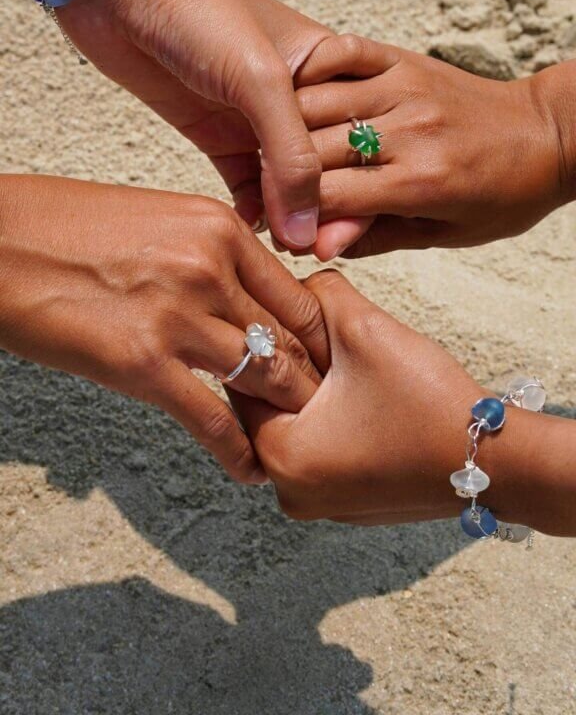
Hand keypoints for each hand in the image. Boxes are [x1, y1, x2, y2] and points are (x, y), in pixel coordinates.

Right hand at [0, 176, 328, 482]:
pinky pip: (213, 421)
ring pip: (266, 380)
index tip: (319, 369)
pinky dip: (238, 453)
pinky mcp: (141, 363)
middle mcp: (211, 267)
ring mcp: (179, 315)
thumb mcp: (158, 220)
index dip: (318, 341)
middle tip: (320, 415)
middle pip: (293, 340)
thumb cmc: (66, 227)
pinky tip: (248, 470)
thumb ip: (209, 256)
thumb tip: (242, 298)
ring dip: (283, 419)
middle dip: (312, 384)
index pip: (299, 296)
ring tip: (292, 444)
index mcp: (219, 228)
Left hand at [60, 0, 332, 247]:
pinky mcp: (215, 131)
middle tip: (312, 251)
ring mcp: (254, 115)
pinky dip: (252, 209)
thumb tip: (309, 229)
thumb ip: (291, 155)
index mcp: (328, 68)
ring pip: (284, 180)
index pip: (359, 140)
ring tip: (284, 250)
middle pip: (326, 167)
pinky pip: (245, 183)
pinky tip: (253, 231)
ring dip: (287, 214)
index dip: (359, 189)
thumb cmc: (197, 5)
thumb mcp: (261, 79)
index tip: (344, 236)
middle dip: (322, 209)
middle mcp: (297, 95)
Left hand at [234, 270, 575, 534]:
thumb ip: (317, 292)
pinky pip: (321, 446)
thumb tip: (291, 280)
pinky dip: (333, 416)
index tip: (292, 311)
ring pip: (295, 422)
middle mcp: (288, 491)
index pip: (241, 377)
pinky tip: (366, 393)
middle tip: (328, 336)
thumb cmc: (431, 402)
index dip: (266, 336)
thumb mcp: (366, 328)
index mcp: (279, 457)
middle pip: (265, 403)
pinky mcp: (346, 501)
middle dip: (291, 363)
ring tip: (352, 363)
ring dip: (314, 388)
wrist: (500, 461)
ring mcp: (319, 502)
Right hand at [294, 36, 564, 258]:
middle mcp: (409, 129)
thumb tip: (315, 244)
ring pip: (313, 102)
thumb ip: (375, 236)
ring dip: (282, 126)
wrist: (547, 135)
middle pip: (311, 150)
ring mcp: (405, 87)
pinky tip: (296, 94)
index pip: (326, 196)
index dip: (288, 214)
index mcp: (421, 180)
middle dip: (275, 175)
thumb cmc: (500, 194)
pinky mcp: (404, 59)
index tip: (274, 223)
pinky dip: (310, 70)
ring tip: (271, 148)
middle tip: (262, 189)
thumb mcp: (443, 233)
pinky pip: (341, 53)